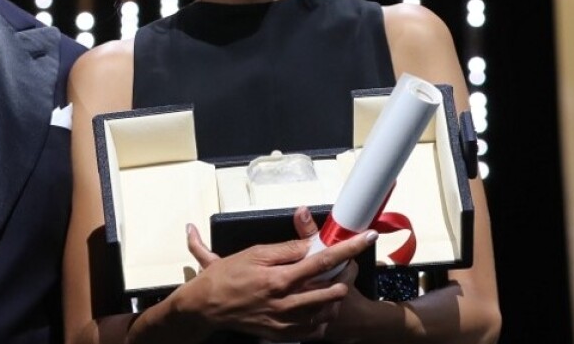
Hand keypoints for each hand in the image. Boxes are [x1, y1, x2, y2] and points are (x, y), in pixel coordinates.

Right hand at [179, 207, 376, 340]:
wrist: (207, 306)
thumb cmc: (226, 276)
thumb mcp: (255, 253)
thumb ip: (287, 248)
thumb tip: (313, 242)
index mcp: (279, 278)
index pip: (323, 260)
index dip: (348, 248)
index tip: (366, 239)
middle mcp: (285, 302)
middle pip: (332, 288)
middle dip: (346, 274)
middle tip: (346, 263)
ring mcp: (285, 321)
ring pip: (327, 310)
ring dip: (336, 294)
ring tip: (334, 282)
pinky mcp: (283, 334)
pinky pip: (315, 329)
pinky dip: (323, 316)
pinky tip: (320, 305)